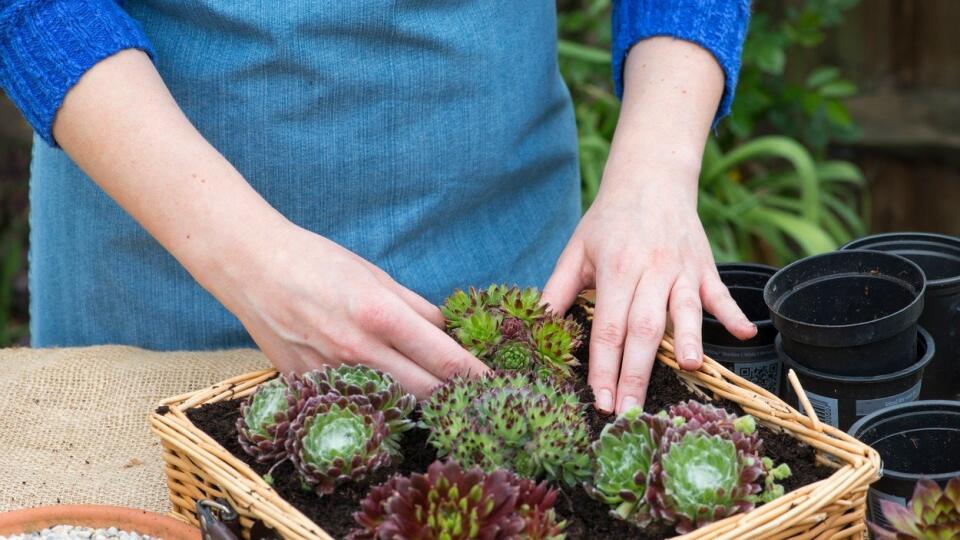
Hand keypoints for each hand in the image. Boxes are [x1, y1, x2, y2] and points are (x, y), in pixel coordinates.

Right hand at [52, 51, 486, 398]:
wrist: (251, 267)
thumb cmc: (316, 262)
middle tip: (474, 400)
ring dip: (418, 405)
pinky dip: (374, 405)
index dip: (476, 375)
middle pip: (425, 392)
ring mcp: (332, 373)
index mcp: (382, 314)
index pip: (445, 357)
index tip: (495, 383)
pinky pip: (353, 404)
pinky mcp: (308, 386)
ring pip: (391, 405)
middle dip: (454, 398)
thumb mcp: (375, 274)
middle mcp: (359, 350)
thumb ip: (415, 307)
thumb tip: (447, 330)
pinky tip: (386, 401)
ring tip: (438, 404)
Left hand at [543, 176, 755, 412]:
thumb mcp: (576, 250)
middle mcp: (650, 271)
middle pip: (644, 329)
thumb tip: (538, 326)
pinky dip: (733, 313)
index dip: (604, 367)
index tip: (600, 400)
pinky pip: (719, 292)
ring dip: (688, 339)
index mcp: (616, 271)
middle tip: (631, 411)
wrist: (650, 178)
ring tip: (690, 369)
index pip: (608, 327)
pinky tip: (745, 334)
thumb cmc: (608, 220)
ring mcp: (681, 270)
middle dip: (637, 373)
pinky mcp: (704, 266)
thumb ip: (558, 290)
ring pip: (684, 310)